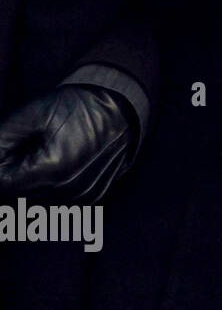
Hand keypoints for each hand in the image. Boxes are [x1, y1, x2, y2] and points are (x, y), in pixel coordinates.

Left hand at [0, 84, 135, 202]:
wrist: (122, 109)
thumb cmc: (79, 106)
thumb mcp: (35, 113)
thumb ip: (3, 137)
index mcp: (54, 169)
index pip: (4, 185)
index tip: (6, 151)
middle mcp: (69, 189)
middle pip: (18, 197)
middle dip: (12, 176)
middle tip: (21, 151)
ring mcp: (83, 197)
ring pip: (36, 202)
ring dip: (29, 185)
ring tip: (39, 156)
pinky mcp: (92, 198)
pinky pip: (57, 203)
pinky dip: (48, 189)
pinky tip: (54, 167)